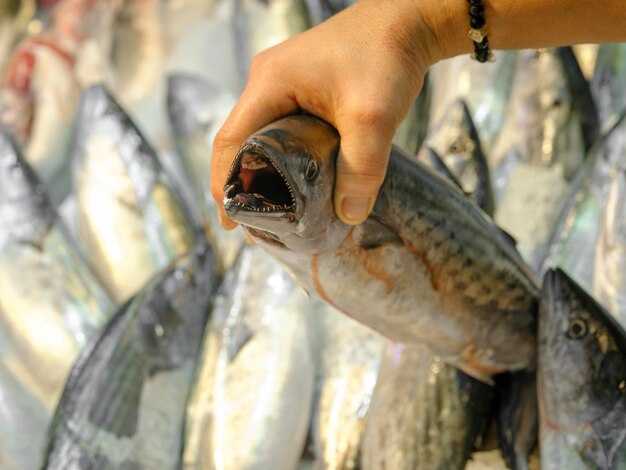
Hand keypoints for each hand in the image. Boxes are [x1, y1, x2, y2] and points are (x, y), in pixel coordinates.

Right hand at [210, 0, 443, 228]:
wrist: (407, 21)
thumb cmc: (386, 56)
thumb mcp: (373, 118)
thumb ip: (361, 169)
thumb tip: (348, 216)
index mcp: (269, 83)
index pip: (231, 140)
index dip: (224, 184)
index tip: (230, 222)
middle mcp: (267, 82)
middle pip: (241, 142)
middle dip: (244, 185)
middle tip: (255, 226)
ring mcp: (282, 84)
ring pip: (263, 137)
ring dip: (264, 173)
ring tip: (272, 212)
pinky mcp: (301, 89)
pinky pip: (282, 129)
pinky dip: (284, 159)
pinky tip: (295, 183)